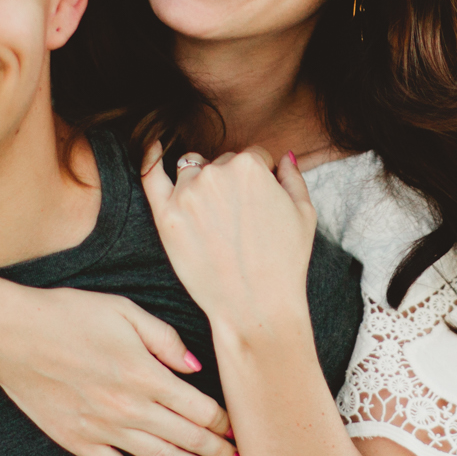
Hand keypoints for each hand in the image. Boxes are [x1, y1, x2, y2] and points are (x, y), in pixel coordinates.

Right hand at [0, 286, 238, 455]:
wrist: (10, 336)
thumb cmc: (69, 314)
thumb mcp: (124, 311)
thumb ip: (165, 339)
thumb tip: (196, 367)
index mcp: (146, 375)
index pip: (201, 409)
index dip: (226, 423)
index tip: (241, 430)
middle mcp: (130, 408)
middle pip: (188, 438)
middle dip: (220, 452)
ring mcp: (104, 430)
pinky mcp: (80, 442)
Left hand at [140, 148, 317, 343]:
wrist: (255, 306)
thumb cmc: (285, 263)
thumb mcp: (305, 214)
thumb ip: (293, 178)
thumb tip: (284, 158)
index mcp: (251, 166)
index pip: (252, 156)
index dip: (260, 178)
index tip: (260, 204)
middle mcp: (216, 173)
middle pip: (221, 163)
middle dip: (230, 183)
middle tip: (239, 219)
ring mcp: (187, 194)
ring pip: (192, 171)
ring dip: (202, 183)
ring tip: (214, 217)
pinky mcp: (166, 217)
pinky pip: (151, 176)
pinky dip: (152, 158)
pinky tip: (155, 149)